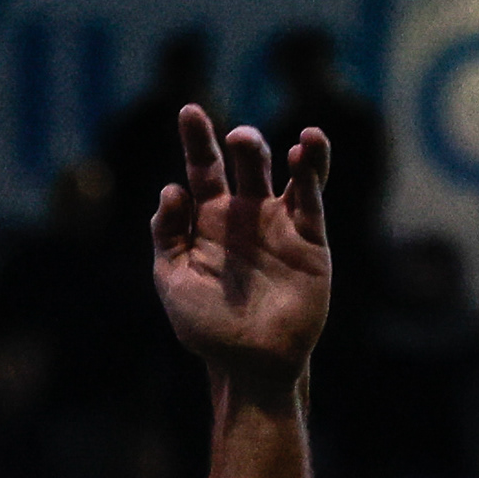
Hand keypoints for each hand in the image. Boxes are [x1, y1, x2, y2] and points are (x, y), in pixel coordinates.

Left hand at [151, 109, 330, 390]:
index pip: (203, 169)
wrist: (250, 366)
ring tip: (261, 144)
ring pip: (286, 174)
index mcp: (209, 220)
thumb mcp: (173, 281)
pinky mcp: (310, 241)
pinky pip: (311, 199)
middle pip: (246, 164)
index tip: (190, 111)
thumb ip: (167, 236)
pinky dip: (310, 172)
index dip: (197, 140)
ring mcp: (281, 225)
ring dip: (277, 151)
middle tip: (235, 138)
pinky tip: (302, 150)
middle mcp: (247, 215)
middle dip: (242, 143)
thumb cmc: (207, 328)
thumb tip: (172, 189)